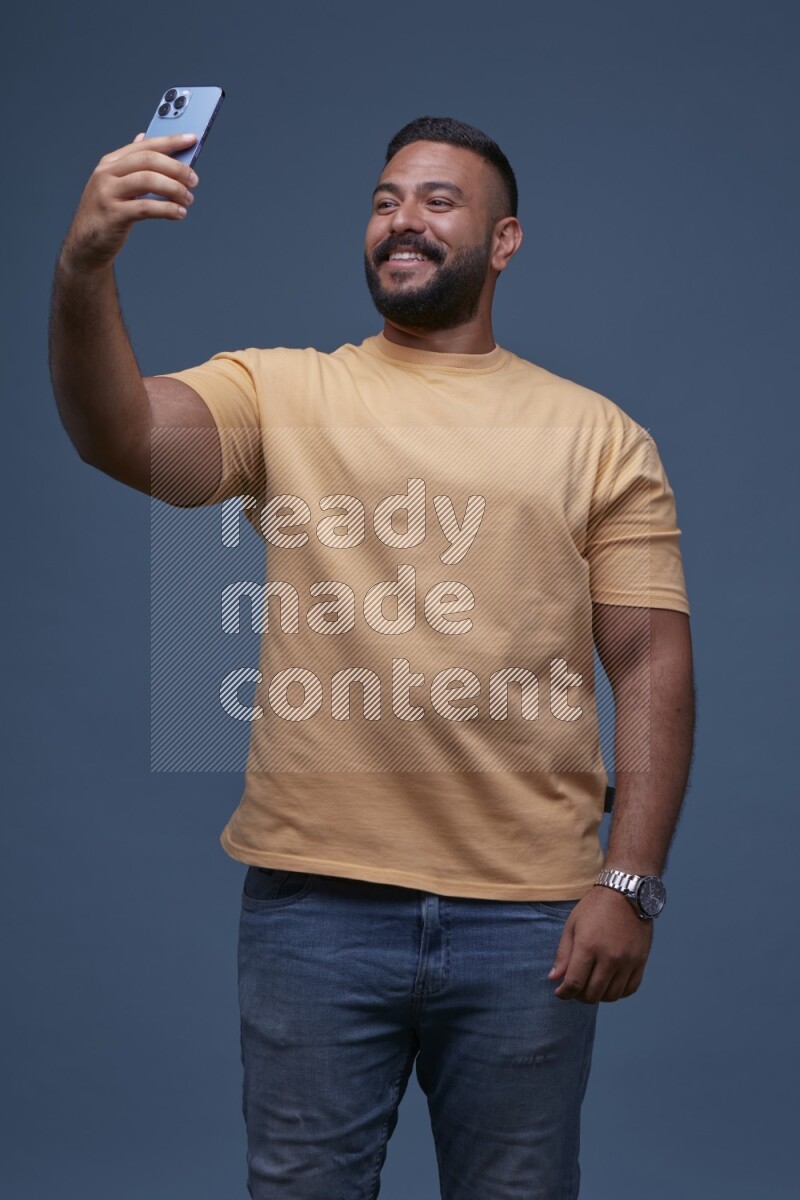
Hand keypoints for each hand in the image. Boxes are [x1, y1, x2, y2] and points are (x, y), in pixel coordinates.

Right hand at [59, 131, 199, 276]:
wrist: (85, 244)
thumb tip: (144, 137)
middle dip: (176, 168)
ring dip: (174, 189)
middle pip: (148, 160)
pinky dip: (167, 209)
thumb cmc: (106, 214)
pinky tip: (179, 213)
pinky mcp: (113, 215)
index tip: (192, 139)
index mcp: (110, 163)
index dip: (170, 141)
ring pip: (148, 180)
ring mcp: (108, 193)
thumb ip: (130, 163)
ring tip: (188, 199)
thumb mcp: (115, 184)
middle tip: (193, 180)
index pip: (144, 145)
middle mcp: (107, 174)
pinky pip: (146, 207)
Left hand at [548, 885, 653, 1002]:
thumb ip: (563, 954)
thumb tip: (554, 978)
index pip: (574, 983)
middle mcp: (609, 957)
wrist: (626, 893)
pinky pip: (629, 989)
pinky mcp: (640, 962)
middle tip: (575, 987)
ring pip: (611, 996)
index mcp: (588, 946)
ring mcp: (627, 961)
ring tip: (592, 985)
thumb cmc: (595, 907)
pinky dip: (617, 992)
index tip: (560, 992)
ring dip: (598, 995)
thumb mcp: (572, 925)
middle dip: (579, 995)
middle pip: (592, 994)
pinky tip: (609, 983)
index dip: (564, 993)